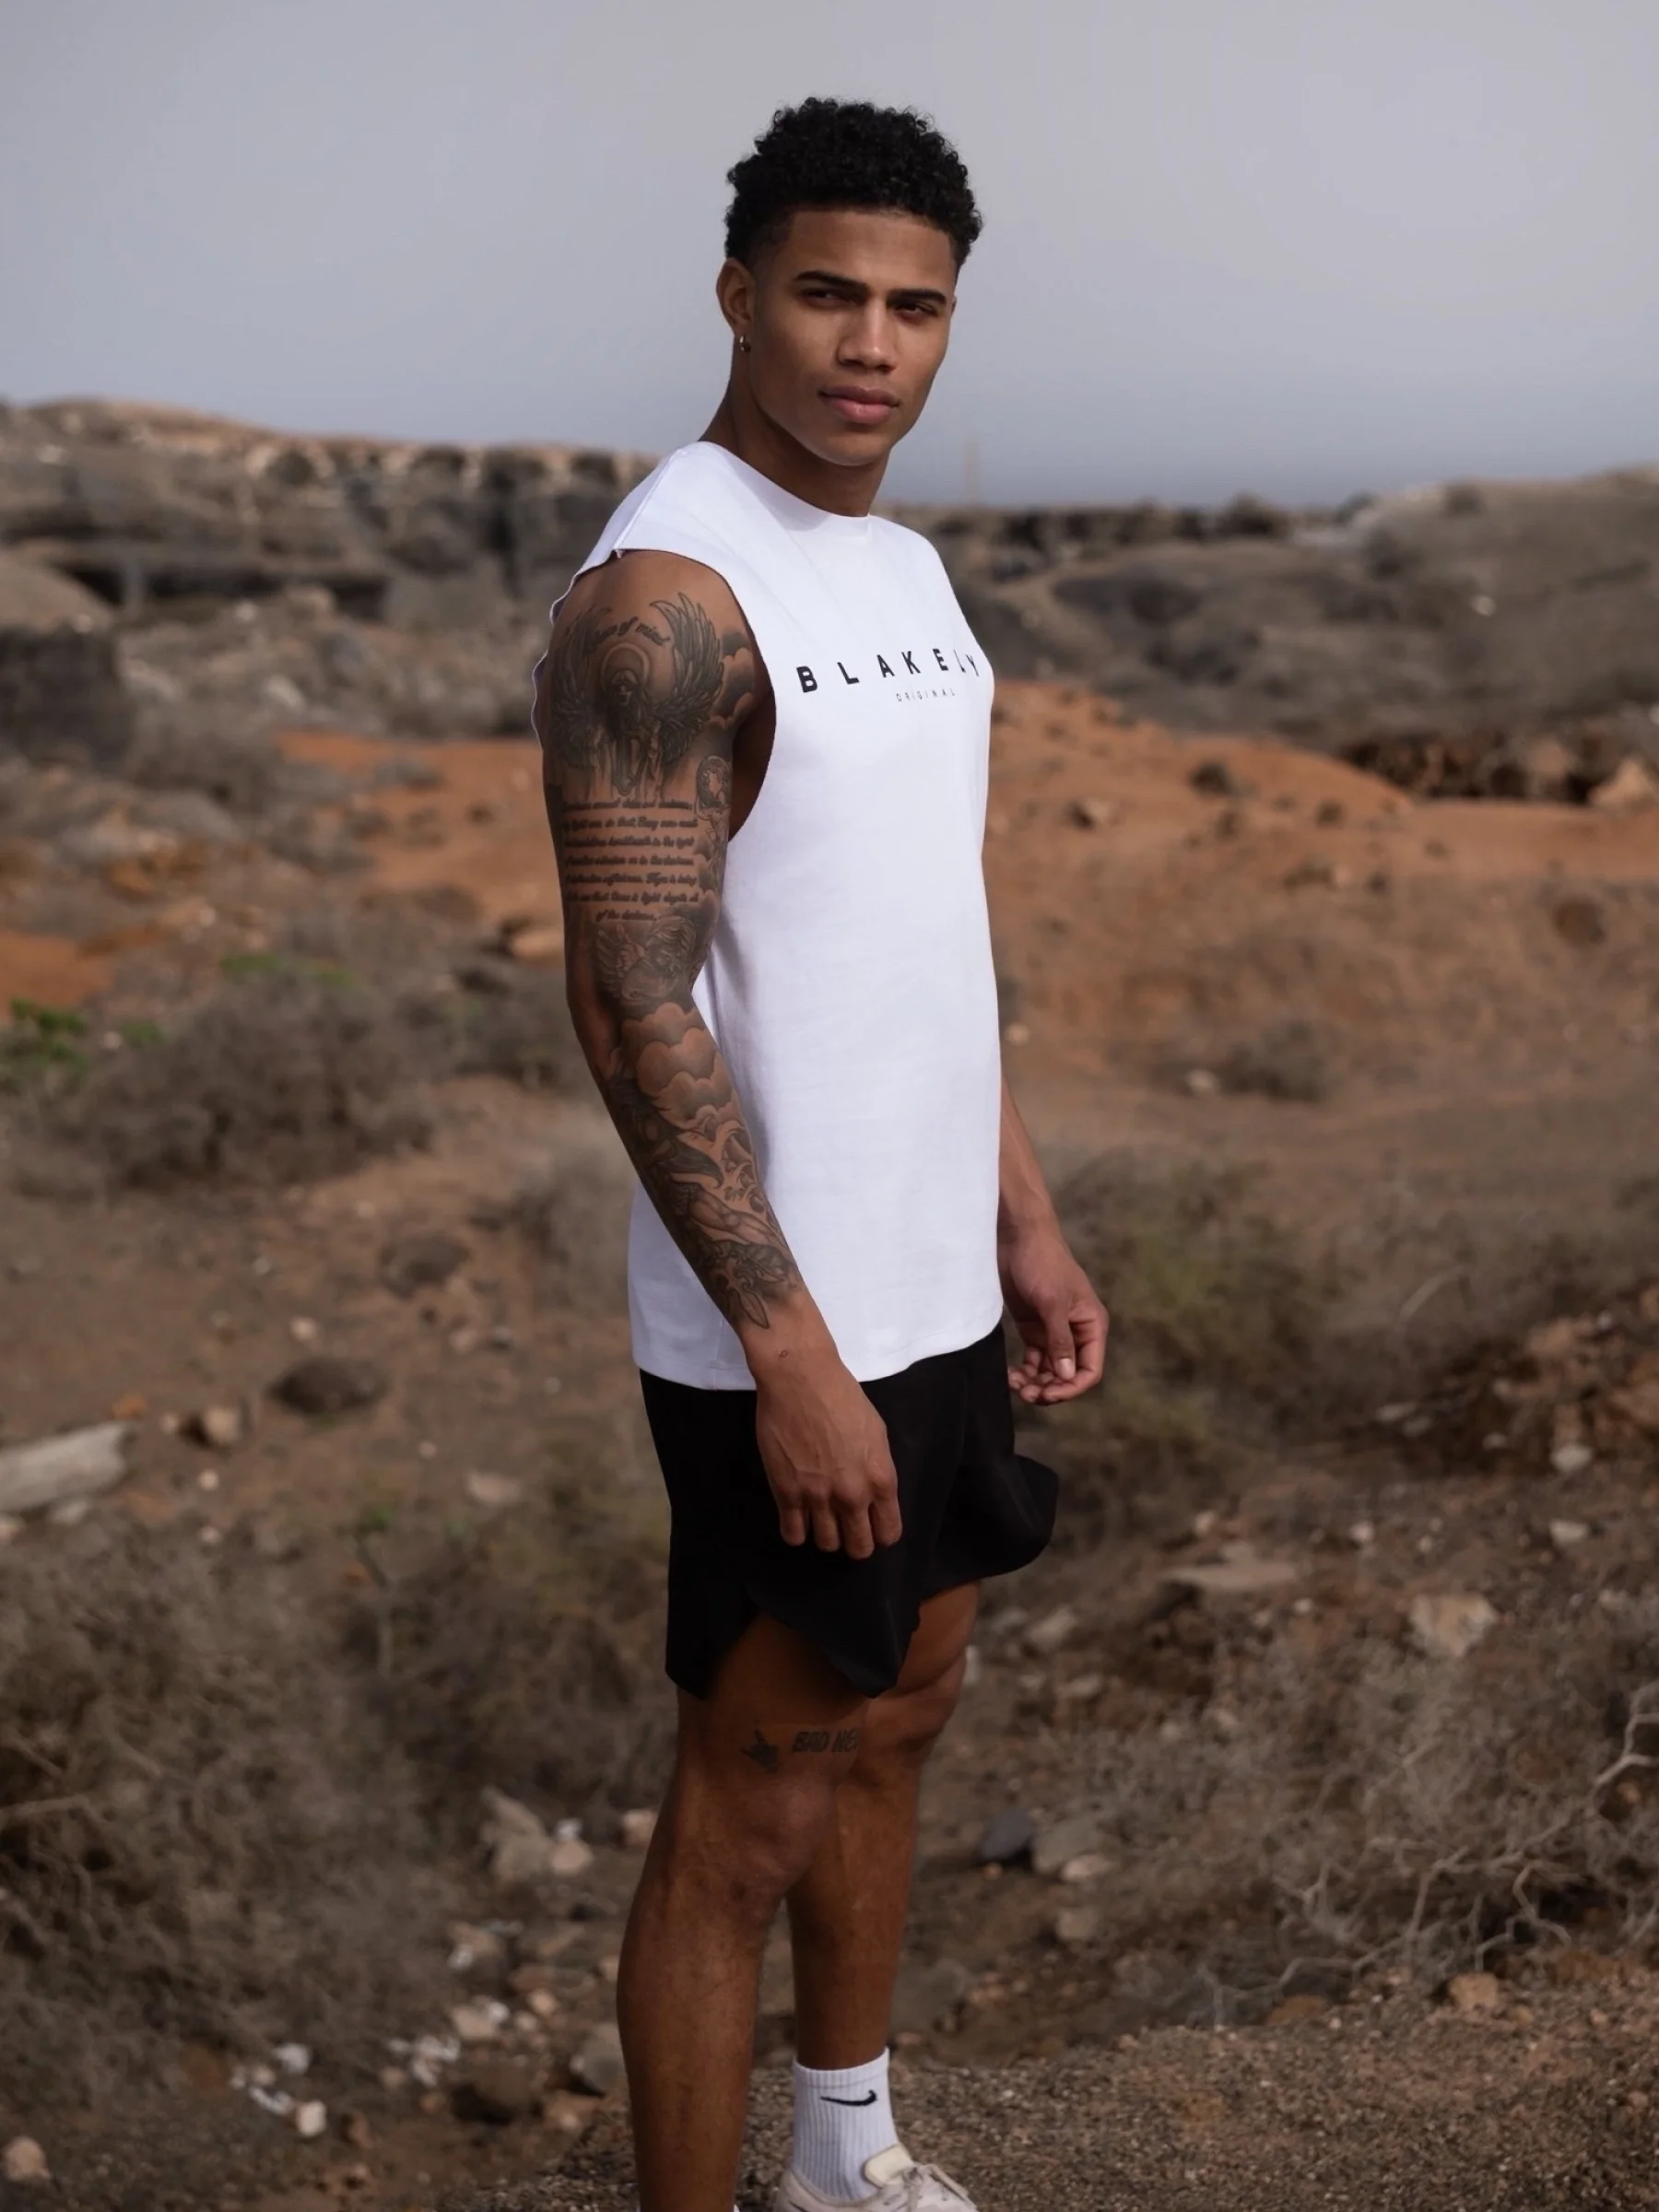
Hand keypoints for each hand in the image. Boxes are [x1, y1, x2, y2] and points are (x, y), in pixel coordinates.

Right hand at [753, 1345, 903, 1557]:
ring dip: (825, 1535)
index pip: (889, 1532)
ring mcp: (818, 1497)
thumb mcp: (876, 1433)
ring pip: (826, 1544)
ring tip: (820, 1516)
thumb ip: (876, 1469)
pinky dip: (796, 1531)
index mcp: (881, 1479)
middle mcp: (852, 1495)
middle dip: (855, 1541)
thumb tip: (872, 1494)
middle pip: (858, 1547)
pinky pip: (793, 1535)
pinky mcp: (786, 1493)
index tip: (871, 1526)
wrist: (800, 1378)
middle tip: (845, 1526)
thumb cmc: (842, 1396)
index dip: (880, 1533)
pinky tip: (797, 1516)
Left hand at [1000, 1220, 1108, 1405]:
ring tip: (1015, 1384)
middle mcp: (1075, 1332)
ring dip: (1036, 1383)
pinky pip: (1034, 1360)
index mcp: (1091, 1325)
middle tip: (1026, 1394)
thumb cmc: (1042, 1263)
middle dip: (1050, 1388)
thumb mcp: (1053, 1303)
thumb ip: (1060, 1340)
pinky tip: (1012, 1374)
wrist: (1017, 1237)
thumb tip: (1066, 1375)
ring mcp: (1053, 1331)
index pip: (1089, 1369)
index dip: (1071, 1387)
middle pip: (1068, 1374)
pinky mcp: (1033, 1327)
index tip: (1048, 1394)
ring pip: (1050, 1370)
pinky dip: (1025, 1370)